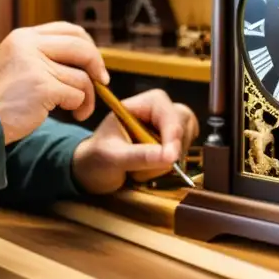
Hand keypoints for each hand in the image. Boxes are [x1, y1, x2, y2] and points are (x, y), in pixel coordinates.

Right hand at [0, 21, 109, 144]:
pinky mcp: (42, 87)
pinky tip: (70, 113)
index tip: (94, 63)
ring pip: (81, 77)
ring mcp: (36, 65)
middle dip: (97, 66)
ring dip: (87, 96)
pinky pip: (76, 94)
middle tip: (102, 83)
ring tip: (78, 110)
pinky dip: (78, 106)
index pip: (68, 30)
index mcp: (23, 37)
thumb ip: (41, 55)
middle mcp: (29, 45)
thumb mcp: (15, 64)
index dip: (87, 45)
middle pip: (81, 47)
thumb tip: (83, 58)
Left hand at [71, 89, 199, 195]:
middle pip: (183, 121)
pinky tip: (151, 172)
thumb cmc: (96, 158)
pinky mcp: (169, 144)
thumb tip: (169, 157)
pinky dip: (172, 166)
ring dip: (169, 160)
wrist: (92, 172)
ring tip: (142, 170)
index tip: (171, 156)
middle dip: (173, 147)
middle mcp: (156, 113)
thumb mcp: (112, 157)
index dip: (173, 131)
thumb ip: (139, 156)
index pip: (167, 110)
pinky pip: (184, 152)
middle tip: (157, 165)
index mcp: (140, 105)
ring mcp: (164, 128)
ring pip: (186, 139)